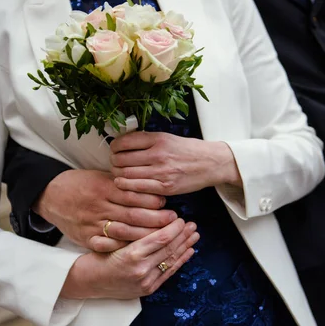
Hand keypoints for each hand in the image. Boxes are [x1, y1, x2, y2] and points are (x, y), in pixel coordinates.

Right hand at [33, 169, 177, 252]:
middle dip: (155, 219)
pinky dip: (124, 247)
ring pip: (124, 232)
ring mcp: (92, 223)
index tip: (167, 202)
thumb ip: (123, 183)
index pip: (133, 194)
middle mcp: (99, 206)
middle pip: (132, 215)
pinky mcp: (86, 237)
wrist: (50, 195)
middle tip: (174, 221)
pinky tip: (139, 249)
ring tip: (163, 236)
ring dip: (145, 235)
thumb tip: (151, 186)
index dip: (152, 199)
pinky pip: (108, 245)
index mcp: (104, 187)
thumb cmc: (81, 183)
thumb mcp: (101, 176)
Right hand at [60, 218, 199, 298]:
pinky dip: (180, 261)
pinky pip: (168, 273)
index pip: (161, 238)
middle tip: (193, 224)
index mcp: (131, 254)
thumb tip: (156, 217)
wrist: (87, 281)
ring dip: (185, 247)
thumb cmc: (97, 255)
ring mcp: (145, 281)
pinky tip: (188, 252)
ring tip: (195, 236)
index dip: (174, 228)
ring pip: (171, 261)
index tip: (180, 218)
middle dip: (183, 236)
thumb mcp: (113, 238)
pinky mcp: (147, 289)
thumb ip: (134, 230)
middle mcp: (140, 269)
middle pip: (169, 249)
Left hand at [110, 131, 241, 195]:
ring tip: (119, 174)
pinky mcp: (165, 187)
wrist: (211, 163)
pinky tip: (124, 184)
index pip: (124, 141)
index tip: (114, 150)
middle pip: (121, 159)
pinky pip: (137, 188)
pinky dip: (126, 186)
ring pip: (126, 174)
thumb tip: (122, 143)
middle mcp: (158, 154)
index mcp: (158, 139)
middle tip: (115, 163)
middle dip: (113, 162)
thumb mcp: (167, 138)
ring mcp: (161, 172)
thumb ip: (147, 140)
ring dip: (118, 174)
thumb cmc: (188, 150)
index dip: (114, 147)